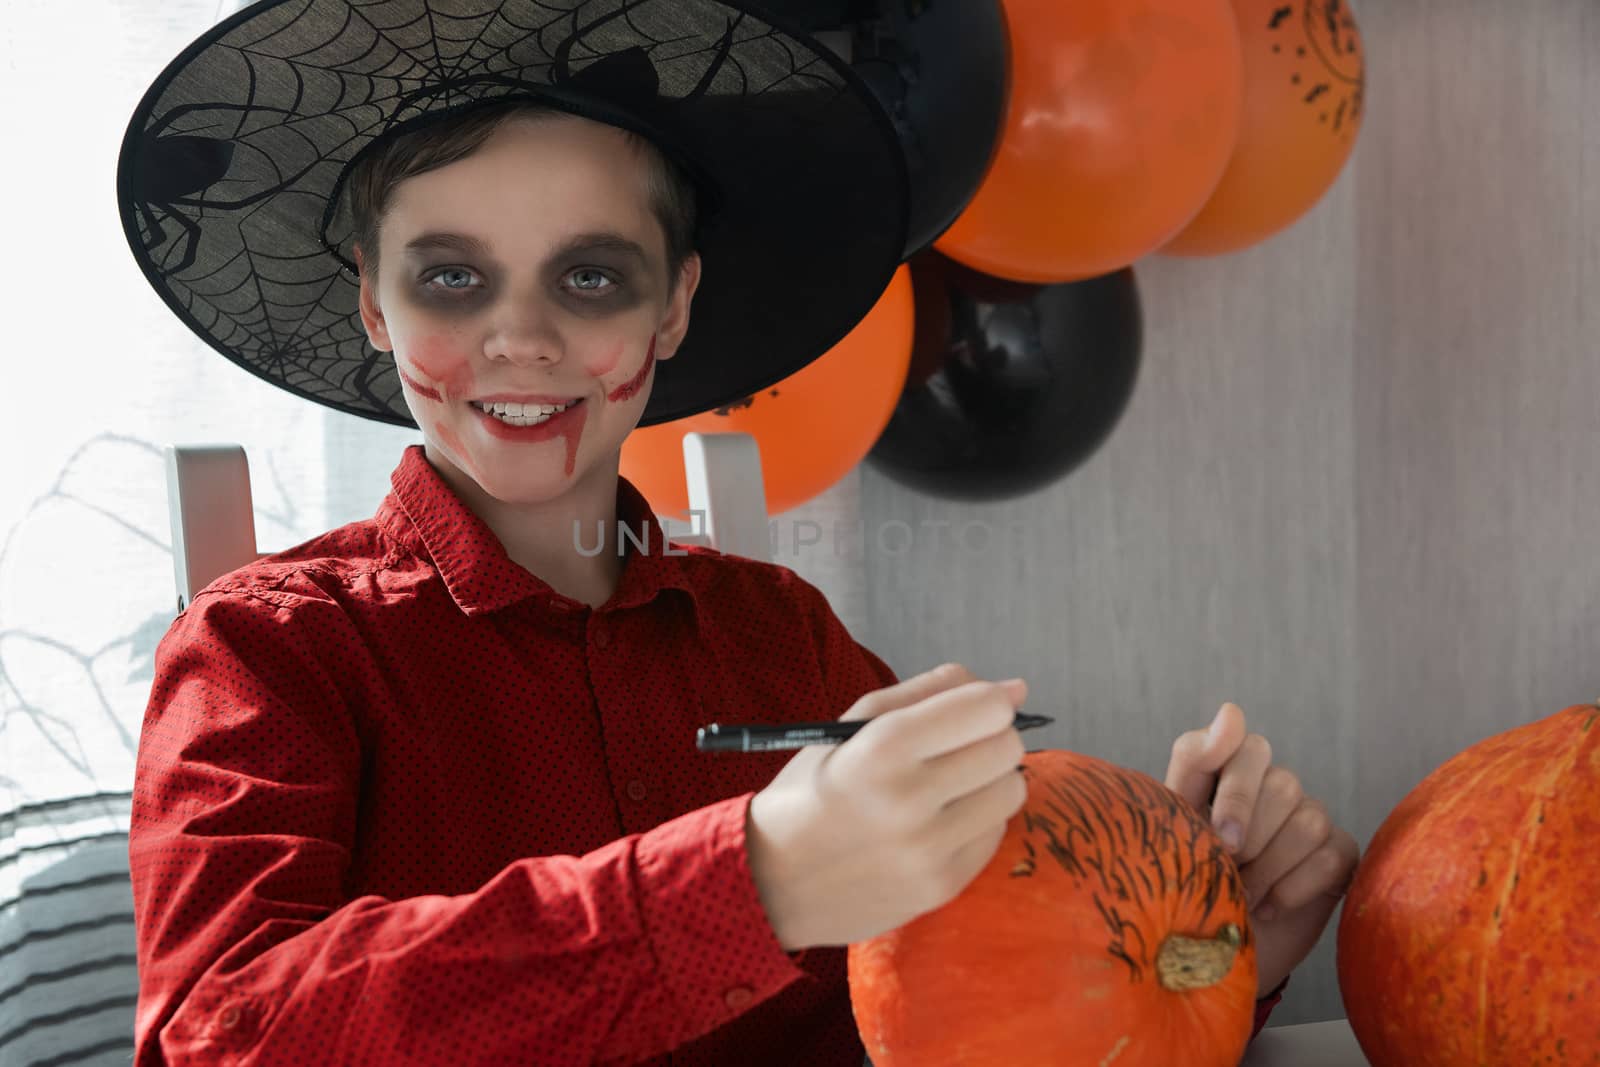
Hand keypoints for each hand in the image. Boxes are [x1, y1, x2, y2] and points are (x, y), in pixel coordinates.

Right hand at [746, 663, 1028, 949]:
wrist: (775, 881)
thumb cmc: (815, 790)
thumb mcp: (853, 725)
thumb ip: (929, 693)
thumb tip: (1013, 689)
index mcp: (882, 747)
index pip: (986, 708)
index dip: (990, 701)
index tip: (975, 709)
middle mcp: (909, 800)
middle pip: (1007, 747)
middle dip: (991, 737)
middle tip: (958, 748)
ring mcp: (929, 850)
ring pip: (1012, 791)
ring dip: (990, 780)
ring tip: (949, 786)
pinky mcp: (942, 886)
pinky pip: (995, 834)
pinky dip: (977, 819)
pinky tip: (939, 822)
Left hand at [1165, 702, 1360, 997]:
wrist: (1214, 942)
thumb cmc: (1189, 873)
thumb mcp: (1175, 821)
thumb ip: (1195, 761)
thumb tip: (1232, 711)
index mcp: (1229, 766)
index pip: (1241, 743)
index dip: (1232, 776)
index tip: (1222, 829)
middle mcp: (1275, 782)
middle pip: (1281, 783)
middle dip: (1248, 831)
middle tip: (1224, 863)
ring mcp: (1311, 815)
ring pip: (1307, 821)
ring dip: (1267, 867)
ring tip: (1241, 892)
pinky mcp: (1339, 852)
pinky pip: (1328, 857)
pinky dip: (1291, 888)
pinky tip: (1268, 905)